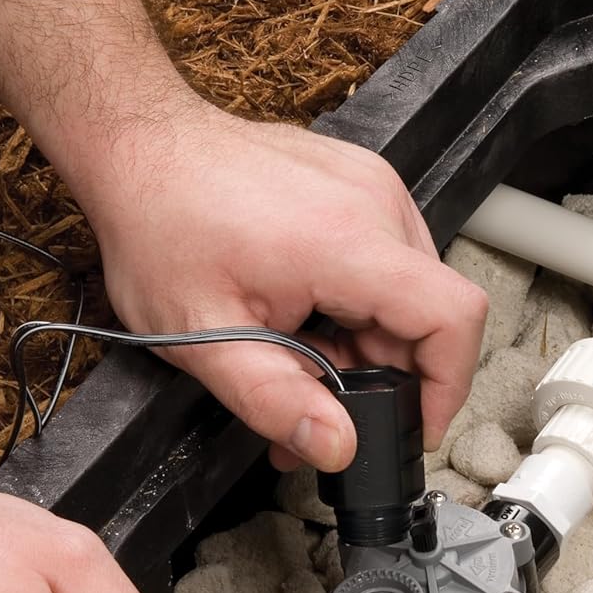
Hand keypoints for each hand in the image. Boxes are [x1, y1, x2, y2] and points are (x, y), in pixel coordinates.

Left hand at [77, 100, 487, 472]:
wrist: (139, 146)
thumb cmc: (159, 226)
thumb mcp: (204, 337)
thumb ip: (275, 401)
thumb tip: (337, 446)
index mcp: (345, 242)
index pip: (452, 316)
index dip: (449, 383)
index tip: (416, 423)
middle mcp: (374, 203)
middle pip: (430, 311)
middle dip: (388, 373)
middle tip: (325, 401)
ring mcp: (373, 185)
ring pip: (411, 289)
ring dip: (371, 338)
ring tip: (304, 351)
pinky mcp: (363, 181)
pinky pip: (392, 256)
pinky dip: (362, 300)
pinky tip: (308, 311)